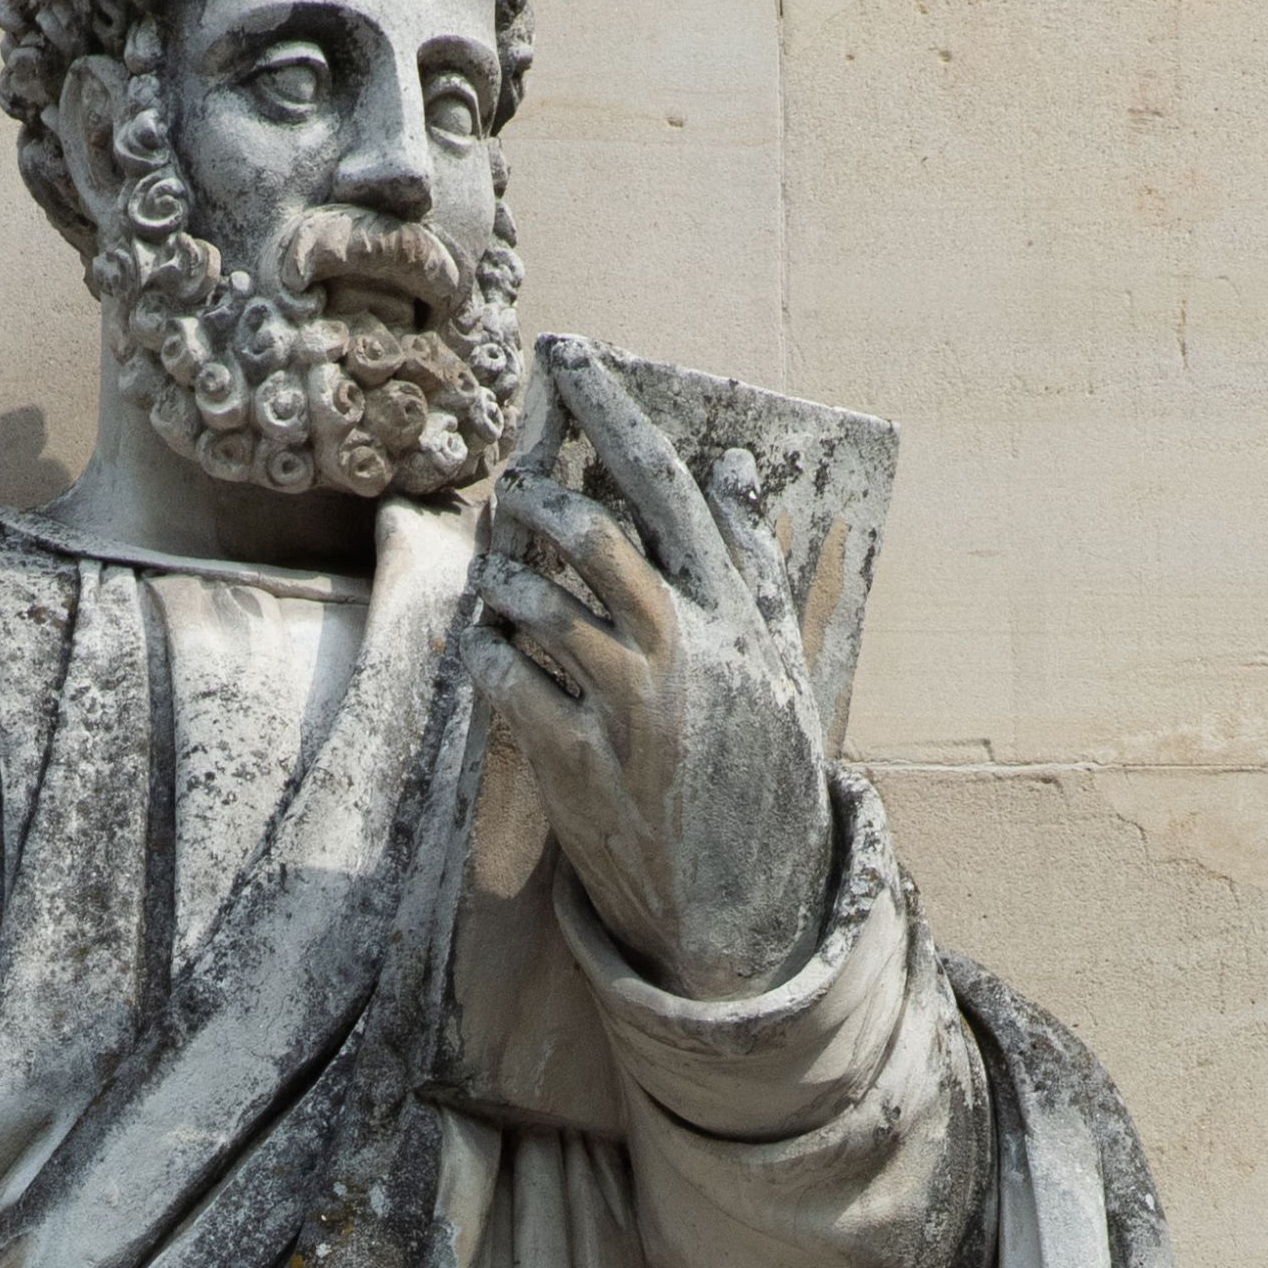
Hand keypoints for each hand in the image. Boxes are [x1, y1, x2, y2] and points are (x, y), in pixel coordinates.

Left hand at [472, 344, 833, 1005]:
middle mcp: (686, 654)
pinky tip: (487, 654)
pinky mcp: (578, 768)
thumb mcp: (781, 670)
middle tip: (516, 486)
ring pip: (540, 604)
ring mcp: (629, 711)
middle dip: (540, 496)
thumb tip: (734, 473)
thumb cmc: (760, 781)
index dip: (614, 410)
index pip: (672, 484)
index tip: (570, 356)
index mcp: (738, 619)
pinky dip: (486, 655)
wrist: (743, 911)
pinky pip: (507, 683)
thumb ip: (752, 570)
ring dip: (506, 579)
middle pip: (597, 534)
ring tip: (502, 578)